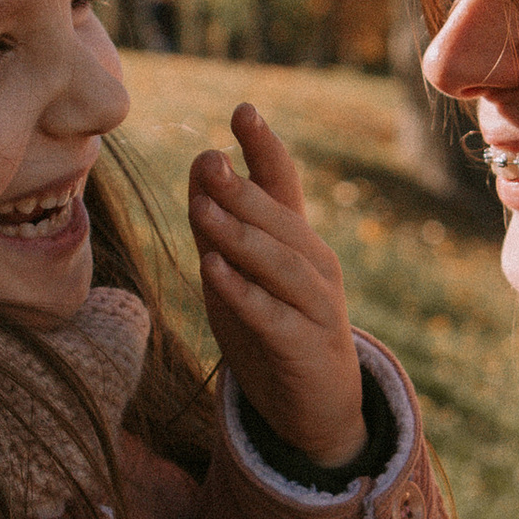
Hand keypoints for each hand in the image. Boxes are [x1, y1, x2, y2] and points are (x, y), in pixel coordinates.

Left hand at [189, 104, 366, 470]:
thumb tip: (202, 159)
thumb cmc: (272, 331)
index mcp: (296, 242)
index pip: (284, 185)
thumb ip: (220, 224)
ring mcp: (315, 306)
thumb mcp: (239, 274)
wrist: (315, 408)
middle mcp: (314, 266)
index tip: (243, 110)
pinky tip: (215, 272)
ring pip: (280, 265)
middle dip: (243, 191)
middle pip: (279, 221)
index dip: (264, 148)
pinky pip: (273, 316)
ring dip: (241, 237)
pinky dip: (245, 294)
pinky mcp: (305, 346)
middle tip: (210, 160)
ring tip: (203, 211)